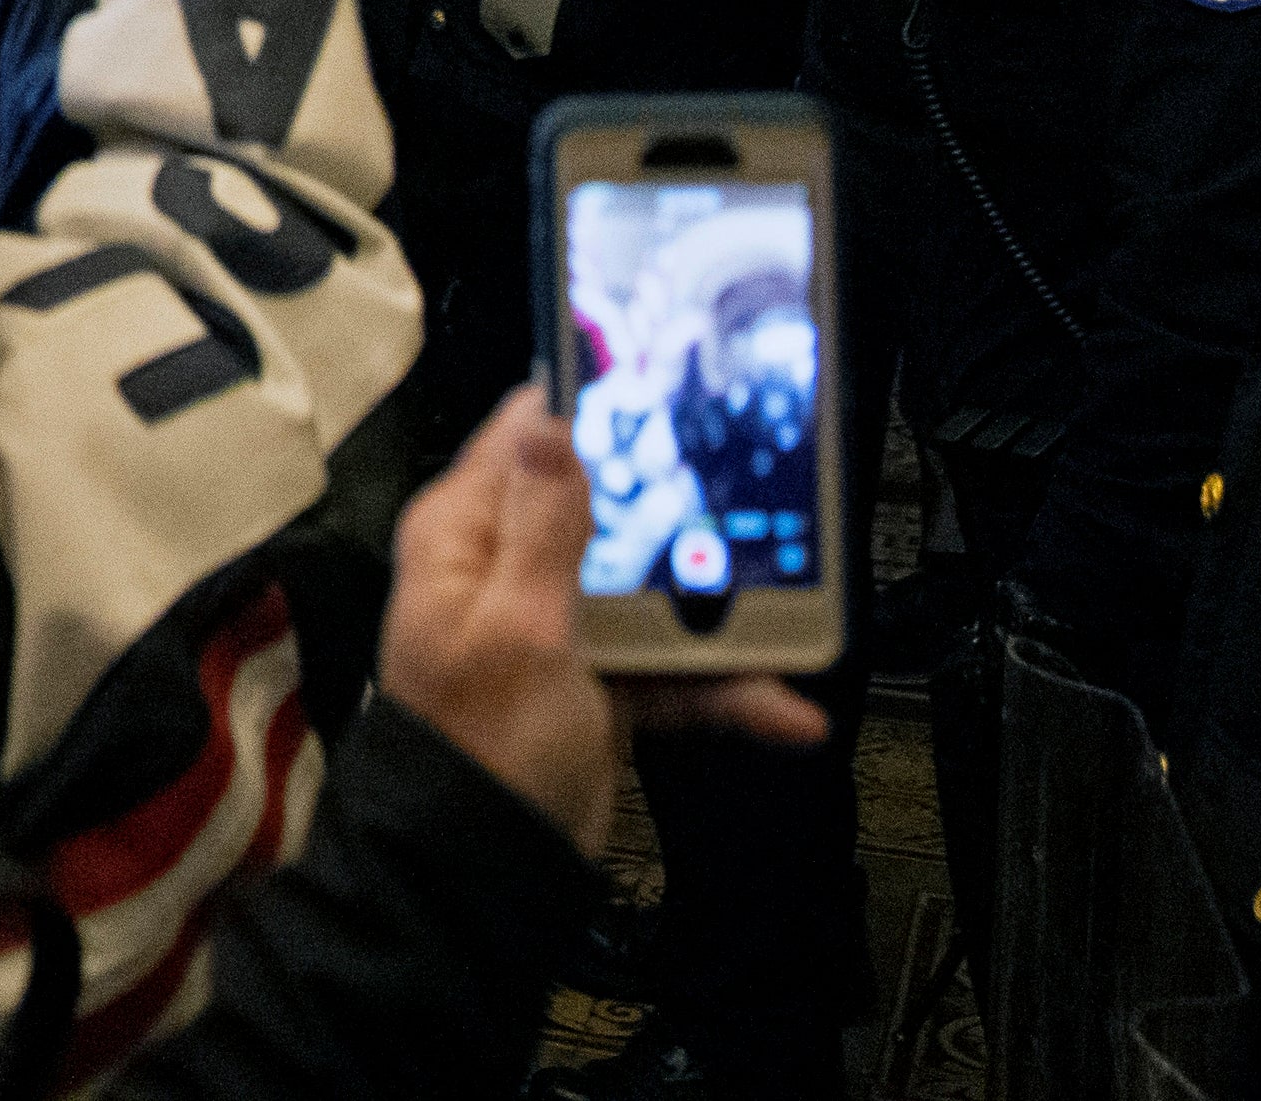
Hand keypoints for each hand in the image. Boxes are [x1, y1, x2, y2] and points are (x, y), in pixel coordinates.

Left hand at [376, 386, 827, 843]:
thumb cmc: (480, 746)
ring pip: (651, 592)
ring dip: (718, 614)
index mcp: (468, 535)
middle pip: (611, 511)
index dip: (595, 408)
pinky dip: (720, 687)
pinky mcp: (599, 684)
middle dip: (680, 516)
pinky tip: (779, 706)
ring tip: (791, 621)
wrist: (488, 869)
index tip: (667, 392)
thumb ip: (544, 524)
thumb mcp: (518, 624)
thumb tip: (552, 421)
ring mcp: (559, 628)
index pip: (528, 436)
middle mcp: (509, 569)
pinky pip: (669, 667)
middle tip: (752, 509)